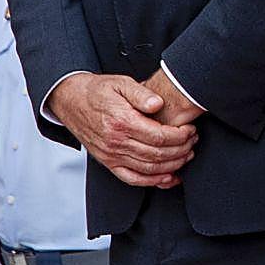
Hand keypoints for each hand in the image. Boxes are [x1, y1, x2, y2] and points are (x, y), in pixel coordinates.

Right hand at [47, 72, 197, 187]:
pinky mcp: (108, 162)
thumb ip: (142, 93)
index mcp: (122, 122)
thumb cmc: (97, 91)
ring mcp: (111, 155)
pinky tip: (168, 177)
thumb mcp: (121, 83)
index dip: (180, 136)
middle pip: (157, 154)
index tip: (190, 130)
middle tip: (193, 142)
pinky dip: (153, 181)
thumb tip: (158, 103)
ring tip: (186, 155)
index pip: (159, 136)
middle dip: (181, 150)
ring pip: (149, 169)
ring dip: (172, 165)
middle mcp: (116, 142)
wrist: (71, 100)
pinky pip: (132, 178)